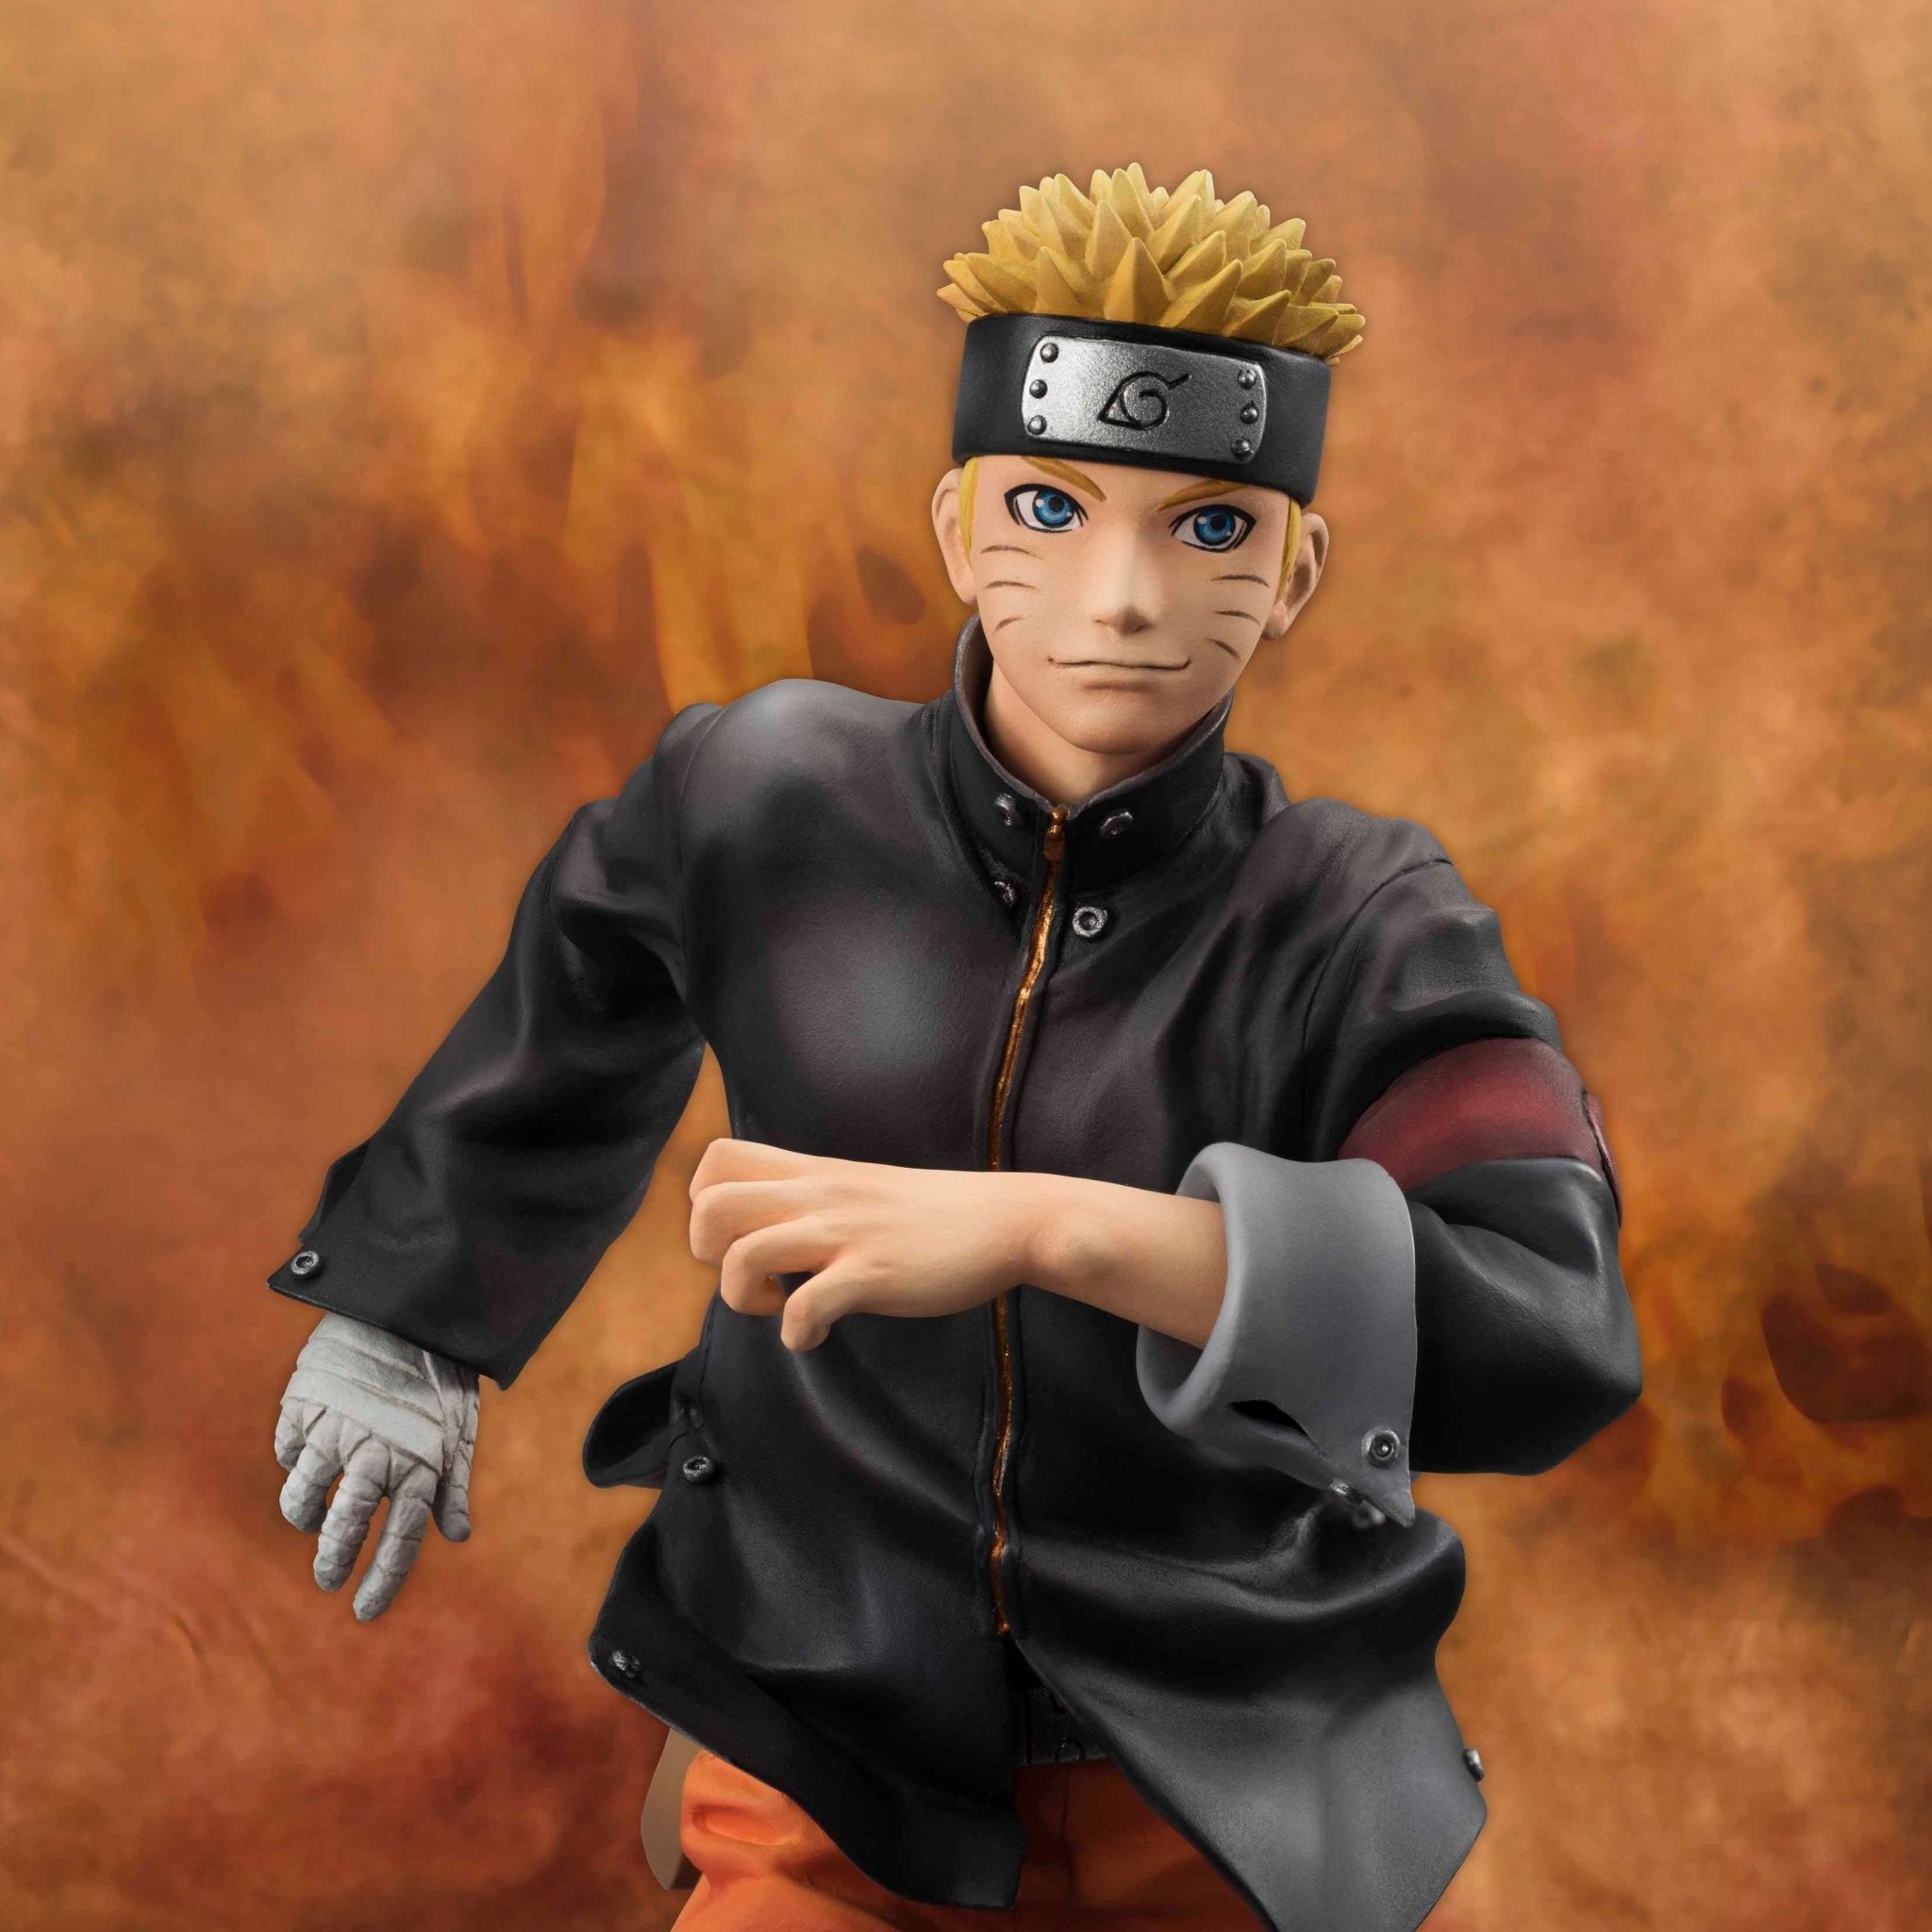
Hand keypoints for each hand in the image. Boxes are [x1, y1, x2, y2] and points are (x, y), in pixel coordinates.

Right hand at [273, 1313, 479, 1619]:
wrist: (409, 1304)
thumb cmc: (440, 1373)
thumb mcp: (459, 1429)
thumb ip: (452, 1484)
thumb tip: (457, 1535)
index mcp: (419, 1464)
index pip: (399, 1541)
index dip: (381, 1582)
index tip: (364, 1613)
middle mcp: (374, 1455)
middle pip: (343, 1529)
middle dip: (332, 1561)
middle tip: (328, 1578)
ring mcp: (334, 1431)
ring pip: (302, 1498)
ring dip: (304, 1518)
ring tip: (312, 1523)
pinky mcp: (303, 1406)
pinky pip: (287, 1452)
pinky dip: (293, 1462)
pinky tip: (306, 1459)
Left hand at [687, 1139, 1047, 1349]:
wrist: (1008, 1221)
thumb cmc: (935, 1214)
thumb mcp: (861, 1185)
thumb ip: (813, 1195)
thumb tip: (770, 1227)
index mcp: (814, 1173)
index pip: (717, 1160)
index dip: (704, 1203)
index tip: (738, 1235)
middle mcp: (819, 1196)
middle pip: (710, 1206)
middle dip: (706, 1253)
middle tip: (750, 1275)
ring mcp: (844, 1235)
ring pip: (743, 1256)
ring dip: (743, 1297)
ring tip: (780, 1306)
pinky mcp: (873, 1275)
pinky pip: (804, 1309)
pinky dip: (796, 1335)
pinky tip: (816, 1336)